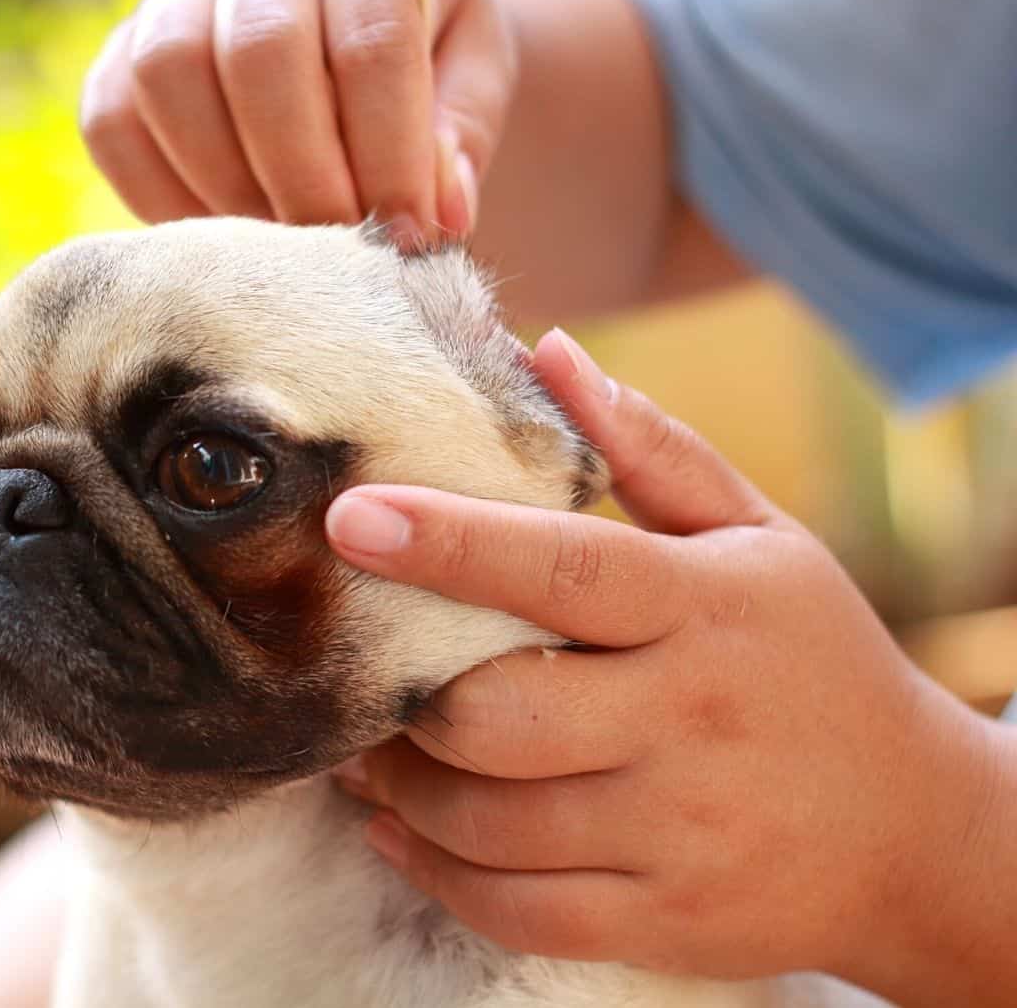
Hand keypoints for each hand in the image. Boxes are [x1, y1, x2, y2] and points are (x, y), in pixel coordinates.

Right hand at [80, 0, 513, 247]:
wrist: (351, 35)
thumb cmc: (424, 61)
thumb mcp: (472, 76)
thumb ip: (459, 137)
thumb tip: (435, 214)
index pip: (373, 31)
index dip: (390, 147)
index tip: (407, 233)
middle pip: (260, 49)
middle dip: (302, 172)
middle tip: (335, 248)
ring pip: (167, 73)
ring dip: (224, 182)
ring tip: (277, 246)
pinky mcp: (121, 51)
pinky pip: (110, 120)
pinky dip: (156, 195)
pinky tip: (217, 239)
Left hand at [324, 330, 1016, 1003]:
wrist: (920, 835)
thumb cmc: (811, 661)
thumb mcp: (758, 539)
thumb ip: (650, 448)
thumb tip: (545, 351)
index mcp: (707, 611)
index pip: (564, 570)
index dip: (449, 543)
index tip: (351, 517)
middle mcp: (691, 723)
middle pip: (497, 714)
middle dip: (403, 696)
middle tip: (358, 670)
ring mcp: (679, 833)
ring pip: (488, 822)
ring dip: (398, 786)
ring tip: (367, 747)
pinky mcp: (665, 920)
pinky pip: (514, 908)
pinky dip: (433, 870)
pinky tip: (399, 828)